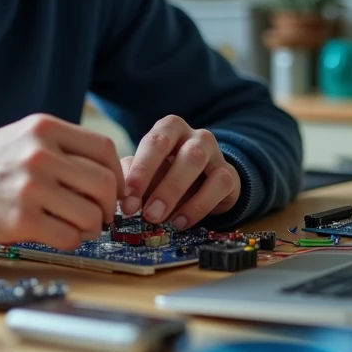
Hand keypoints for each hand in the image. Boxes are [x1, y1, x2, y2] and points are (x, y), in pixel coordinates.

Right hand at [0, 114, 122, 250]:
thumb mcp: (24, 137)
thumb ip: (63, 148)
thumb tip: (110, 174)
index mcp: (44, 129)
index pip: (103, 149)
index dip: (117, 174)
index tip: (113, 189)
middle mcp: (40, 154)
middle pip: (103, 183)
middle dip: (108, 205)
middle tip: (100, 213)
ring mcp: (31, 187)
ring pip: (90, 214)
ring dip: (90, 226)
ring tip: (77, 226)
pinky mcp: (22, 220)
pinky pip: (68, 237)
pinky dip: (72, 240)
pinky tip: (60, 235)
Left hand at [120, 115, 239, 229]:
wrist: (207, 184)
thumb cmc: (169, 174)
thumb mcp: (148, 174)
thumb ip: (133, 178)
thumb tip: (122, 195)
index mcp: (168, 129)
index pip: (153, 142)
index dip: (139, 171)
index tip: (127, 199)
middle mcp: (192, 135)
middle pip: (175, 150)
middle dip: (157, 182)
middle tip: (144, 213)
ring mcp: (214, 152)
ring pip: (195, 162)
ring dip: (174, 192)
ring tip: (159, 219)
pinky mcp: (229, 174)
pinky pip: (218, 185)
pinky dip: (198, 207)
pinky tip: (181, 223)